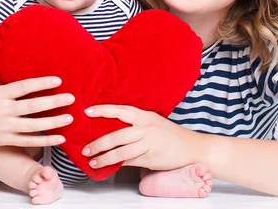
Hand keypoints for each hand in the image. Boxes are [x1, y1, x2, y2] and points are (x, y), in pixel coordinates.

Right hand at [0, 76, 74, 149]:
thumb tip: (14, 71)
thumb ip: (2, 83)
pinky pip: (29, 141)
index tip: (58, 80)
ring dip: (54, 122)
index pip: (24, 86)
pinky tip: (60, 138)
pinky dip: (45, 141)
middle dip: (54, 101)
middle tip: (71, 98)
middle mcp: (2, 111)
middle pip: (33, 106)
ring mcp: (4, 127)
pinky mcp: (5, 140)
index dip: (42, 83)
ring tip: (70, 118)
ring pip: (34, 125)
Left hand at [81, 105, 201, 170]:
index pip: (120, 110)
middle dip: (99, 143)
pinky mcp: (151, 158)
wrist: (192, 147)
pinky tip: (108, 167)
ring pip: (122, 152)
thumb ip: (136, 123)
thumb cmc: (170, 134)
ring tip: (93, 162)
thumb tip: (111, 127)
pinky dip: (118, 165)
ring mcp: (149, 144)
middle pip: (117, 135)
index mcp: (145, 116)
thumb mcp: (153, 122)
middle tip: (85, 149)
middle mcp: (146, 128)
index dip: (103, 110)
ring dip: (105, 158)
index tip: (87, 112)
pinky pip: (130, 162)